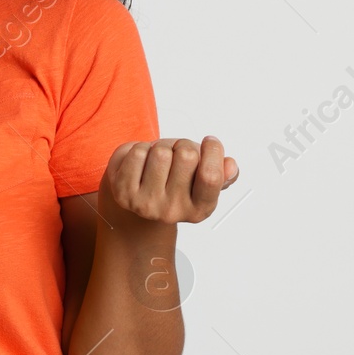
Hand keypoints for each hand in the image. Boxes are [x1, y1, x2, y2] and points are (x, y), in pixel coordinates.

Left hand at [99, 136, 238, 224]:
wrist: (139, 199)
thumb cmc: (175, 183)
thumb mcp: (203, 181)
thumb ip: (222, 173)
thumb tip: (230, 165)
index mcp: (199, 210)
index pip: (211, 176)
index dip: (213, 151)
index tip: (209, 142)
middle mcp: (173, 212)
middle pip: (186, 154)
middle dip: (183, 145)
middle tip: (177, 155)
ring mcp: (146, 204)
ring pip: (160, 151)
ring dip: (160, 147)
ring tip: (158, 161)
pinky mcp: (123, 192)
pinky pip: (137, 152)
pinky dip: (140, 149)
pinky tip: (141, 163)